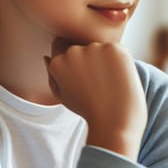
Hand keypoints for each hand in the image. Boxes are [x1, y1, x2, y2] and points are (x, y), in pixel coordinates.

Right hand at [45, 38, 147, 158]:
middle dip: (90, 61)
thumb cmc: (89, 110)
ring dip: (106, 60)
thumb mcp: (63, 97)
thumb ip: (52, 76)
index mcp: (57, 62)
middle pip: (83, 48)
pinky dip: (120, 61)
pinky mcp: (114, 48)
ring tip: (110, 83)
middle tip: (100, 84)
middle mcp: (73, 51)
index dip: (76, 63)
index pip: (62, 48)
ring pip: (100, 49)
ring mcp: (94, 48)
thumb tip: (47, 57)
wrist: (115, 120)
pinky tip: (120, 78)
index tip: (85, 77)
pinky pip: (117, 50)